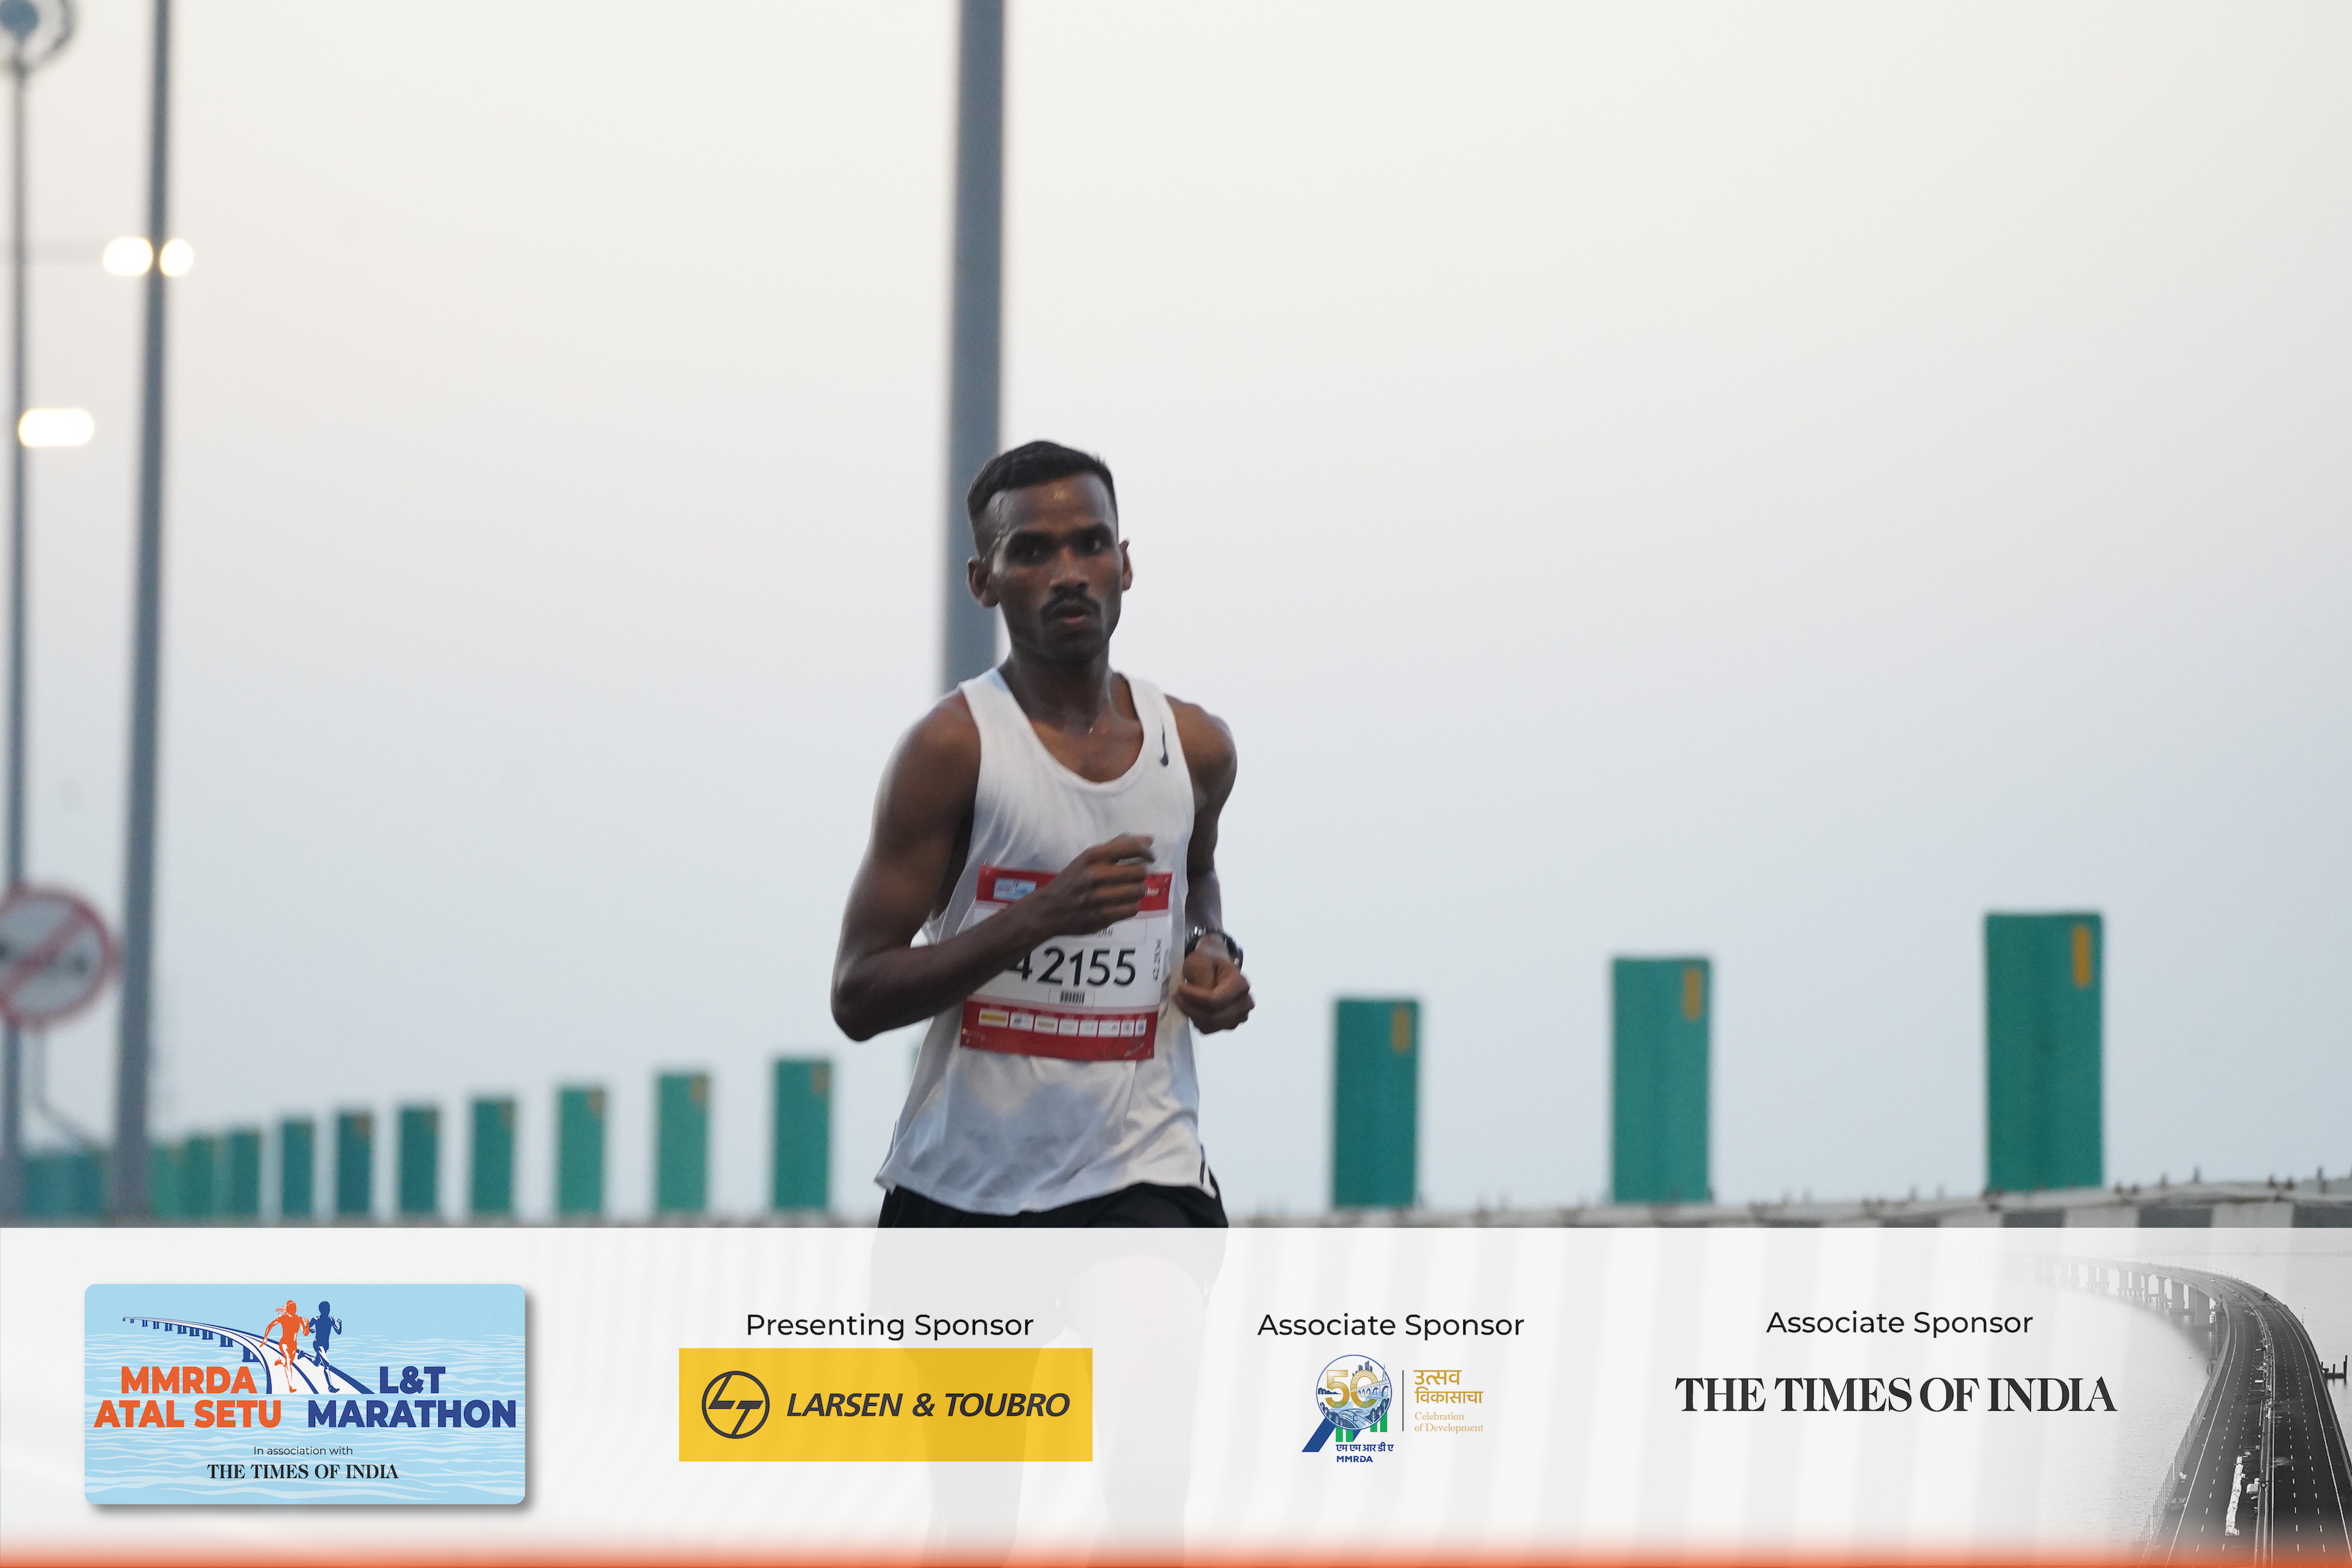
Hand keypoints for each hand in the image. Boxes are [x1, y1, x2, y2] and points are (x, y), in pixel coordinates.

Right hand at [1018, 835, 1155, 938]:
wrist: (1049, 910)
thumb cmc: (1072, 880)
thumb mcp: (1088, 858)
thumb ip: (1118, 846)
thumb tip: (1150, 840)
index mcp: (1092, 856)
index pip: (1131, 848)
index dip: (1146, 852)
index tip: (1149, 858)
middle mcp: (1096, 875)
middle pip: (1139, 871)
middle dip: (1140, 874)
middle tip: (1133, 878)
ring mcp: (1099, 898)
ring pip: (1139, 891)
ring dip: (1137, 891)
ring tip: (1127, 891)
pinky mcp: (1103, 917)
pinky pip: (1133, 908)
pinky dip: (1131, 906)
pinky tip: (1121, 904)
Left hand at [1175, 937, 1252, 1032]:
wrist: (1216, 965)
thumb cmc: (1208, 960)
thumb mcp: (1201, 961)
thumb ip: (1202, 979)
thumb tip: (1200, 997)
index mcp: (1240, 984)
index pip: (1215, 1001)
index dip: (1194, 998)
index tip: (1179, 989)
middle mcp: (1245, 1003)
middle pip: (1213, 1016)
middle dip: (1190, 1008)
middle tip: (1176, 996)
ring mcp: (1239, 1016)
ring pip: (1210, 1024)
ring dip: (1191, 1014)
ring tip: (1182, 1000)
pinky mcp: (1230, 1024)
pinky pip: (1208, 1029)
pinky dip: (1196, 1020)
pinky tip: (1192, 1008)